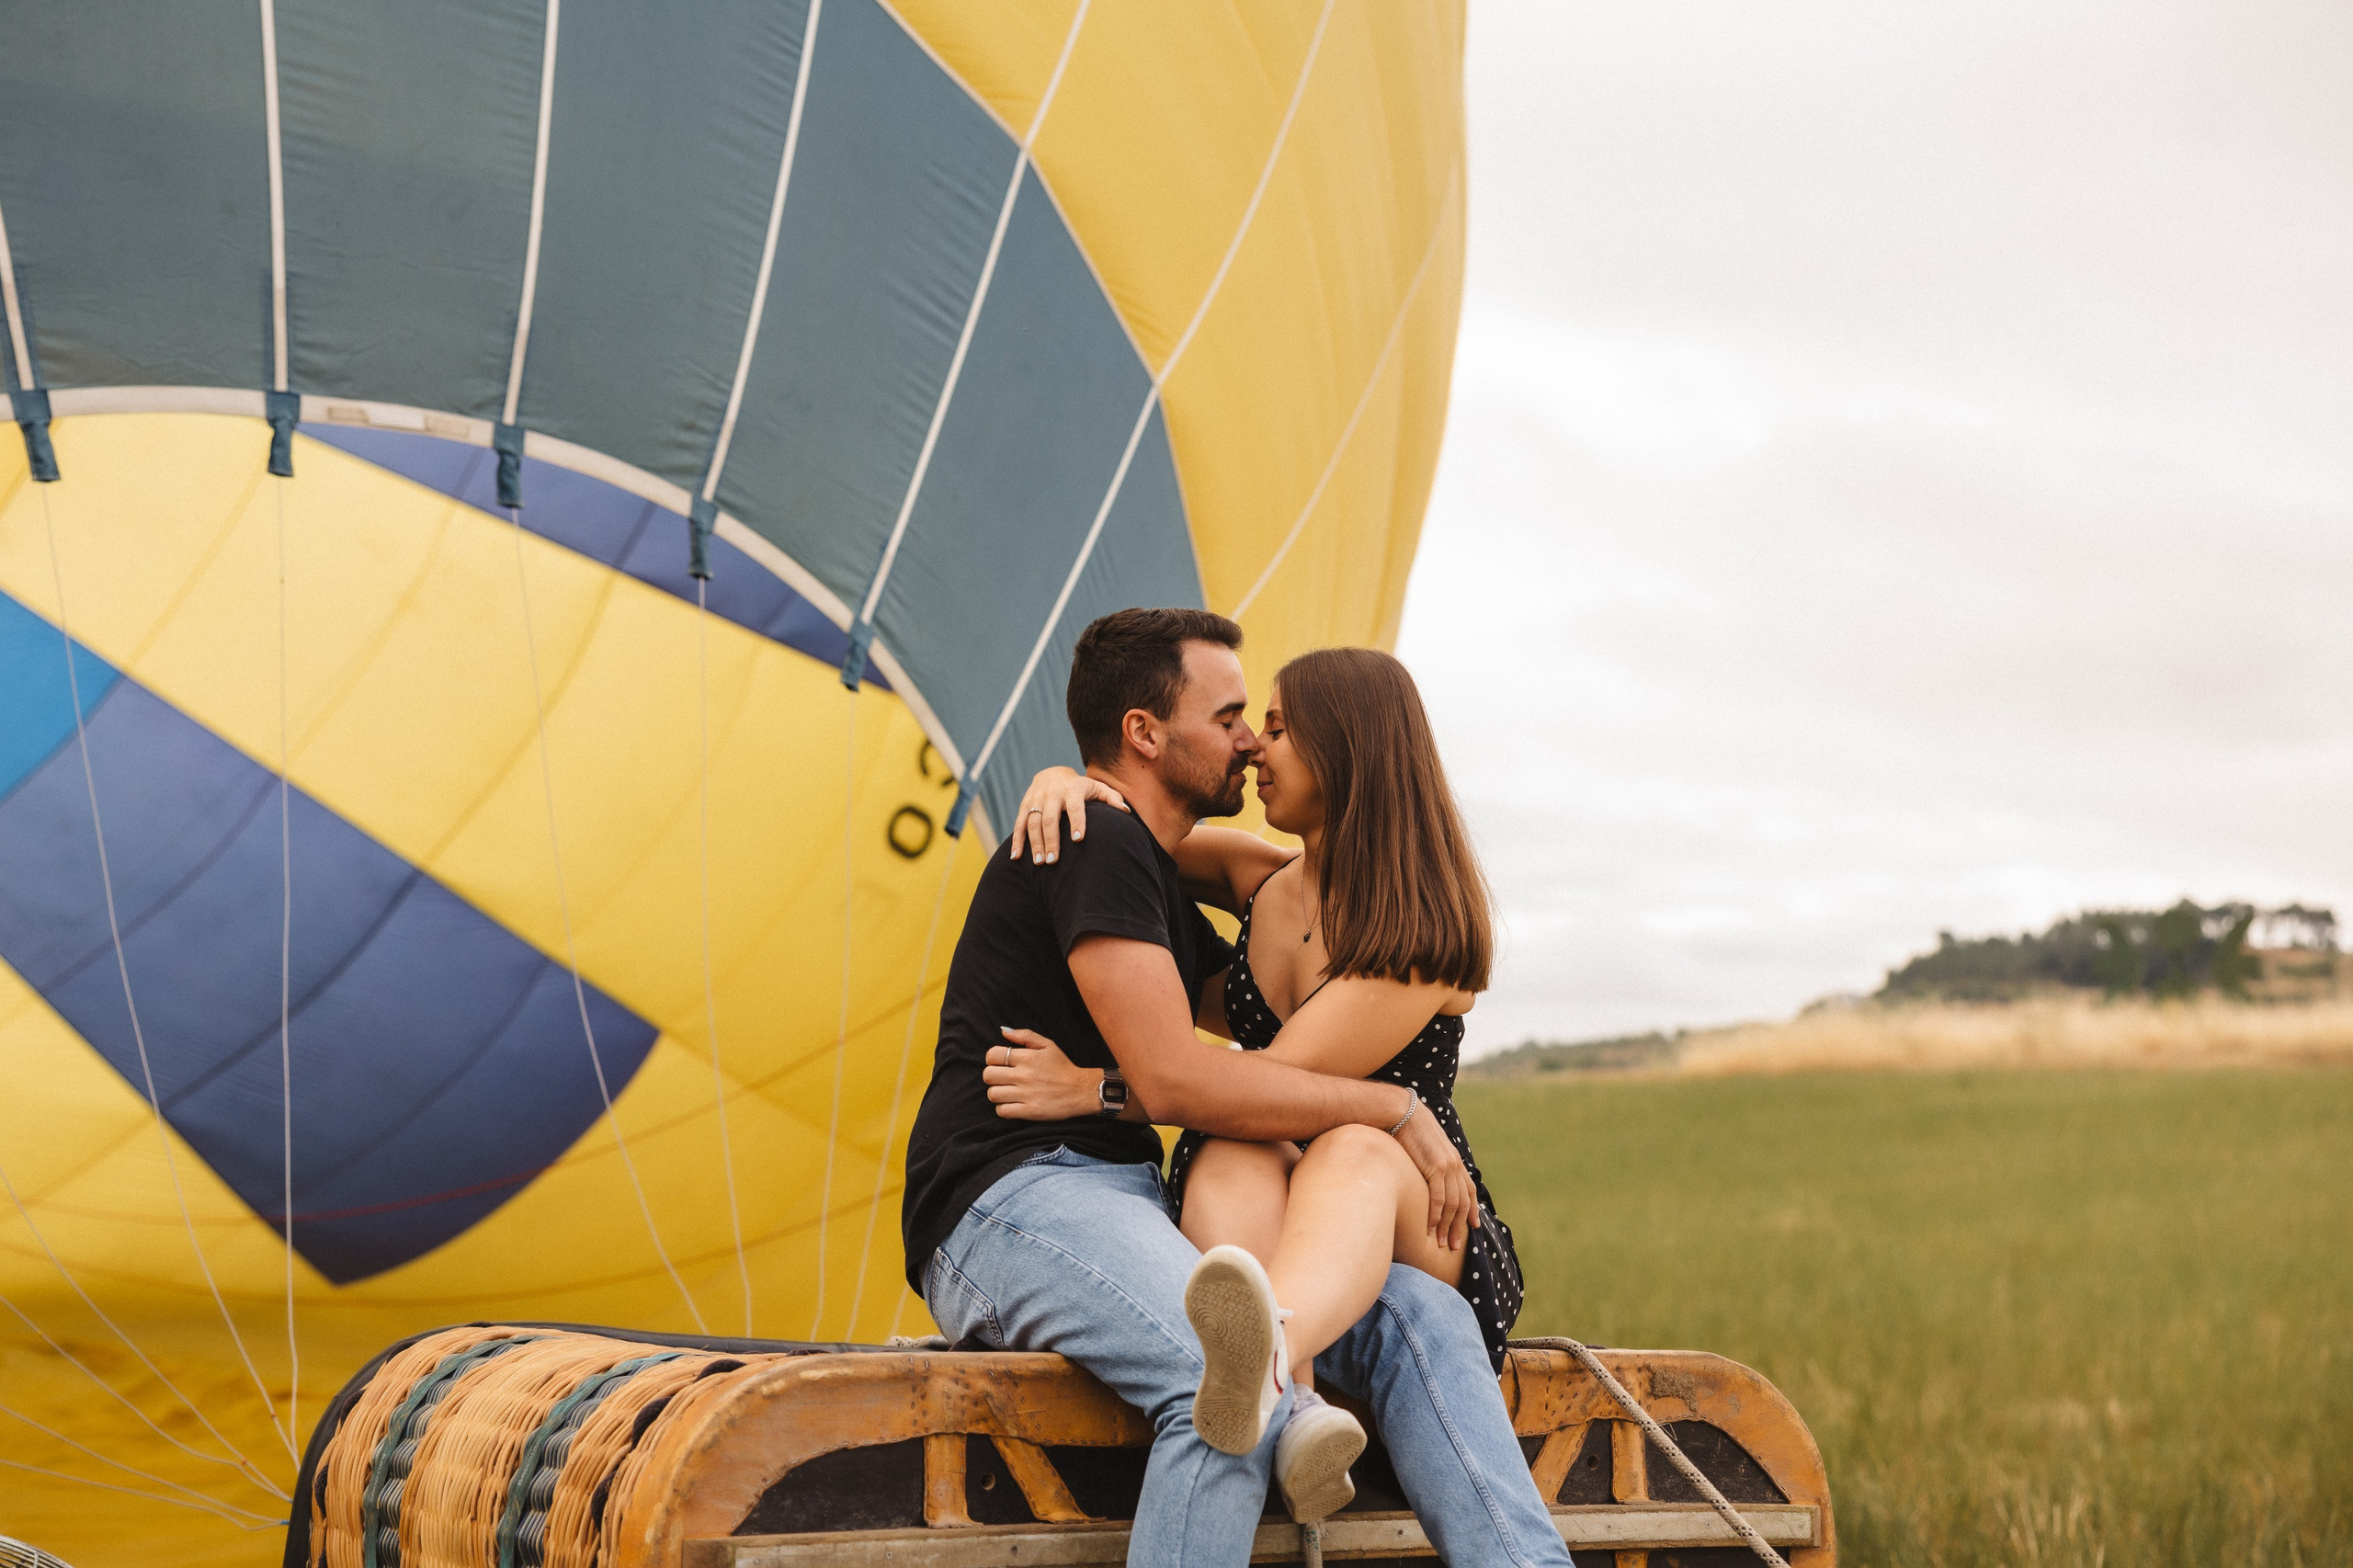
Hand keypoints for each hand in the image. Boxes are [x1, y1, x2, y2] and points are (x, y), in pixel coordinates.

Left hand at [984, 1028, 1100, 1120]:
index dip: (992, 1059)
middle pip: (988, 1075)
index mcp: (1027, 1057)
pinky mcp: (1029, 1111)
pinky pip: (1002, 1111)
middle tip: (1002, 1079)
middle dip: (992, 1076)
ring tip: (1007, 1092)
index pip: (993, 1055)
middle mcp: (1024, 1075)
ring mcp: (1026, 1094)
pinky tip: (1012, 1104)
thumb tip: (1004, 1031)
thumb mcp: (1048, 1045)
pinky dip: (1003, 1108)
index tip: (1000, 1064)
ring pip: (993, 1094)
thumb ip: (1025, 1035)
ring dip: (997, 1093)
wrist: (1081, 1091)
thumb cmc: (1063, 1067)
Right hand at [1009, 767, 1127, 863]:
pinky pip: (1019, 824)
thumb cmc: (1080, 787)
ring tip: (1040, 863)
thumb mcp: (1096, 788)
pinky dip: (1017, 841)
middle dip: (1051, 840)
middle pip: (1050, 818)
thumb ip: (1111, 798)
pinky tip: (1016, 857)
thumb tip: (1126, 811)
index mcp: (1072, 789)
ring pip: (1033, 823)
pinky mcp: (1024, 805)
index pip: (1075, 807)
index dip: (1077, 822)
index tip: (1078, 839)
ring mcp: (1036, 799)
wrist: (1051, 773)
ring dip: (1035, 844)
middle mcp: (1052, 794)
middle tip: (1054, 861)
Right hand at [1393, 1098, 1480, 1250]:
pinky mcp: (1436, 1167)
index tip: (1472, 1227)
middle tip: (1454, 1246)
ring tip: (1442, 1243)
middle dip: (1460, 1226)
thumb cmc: (1409, 1130)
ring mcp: (1447, 1166)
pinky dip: (1435, 1215)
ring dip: (1447, 1226)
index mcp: (1455, 1161)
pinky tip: (1430, 1228)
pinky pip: (1438, 1198)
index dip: (1471, 1210)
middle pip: (1462, 1203)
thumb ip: (1431, 1162)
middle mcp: (1455, 1165)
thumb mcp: (1426, 1147)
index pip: (1468, 1191)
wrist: (1403, 1113)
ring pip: (1452, 1204)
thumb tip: (1424, 1174)